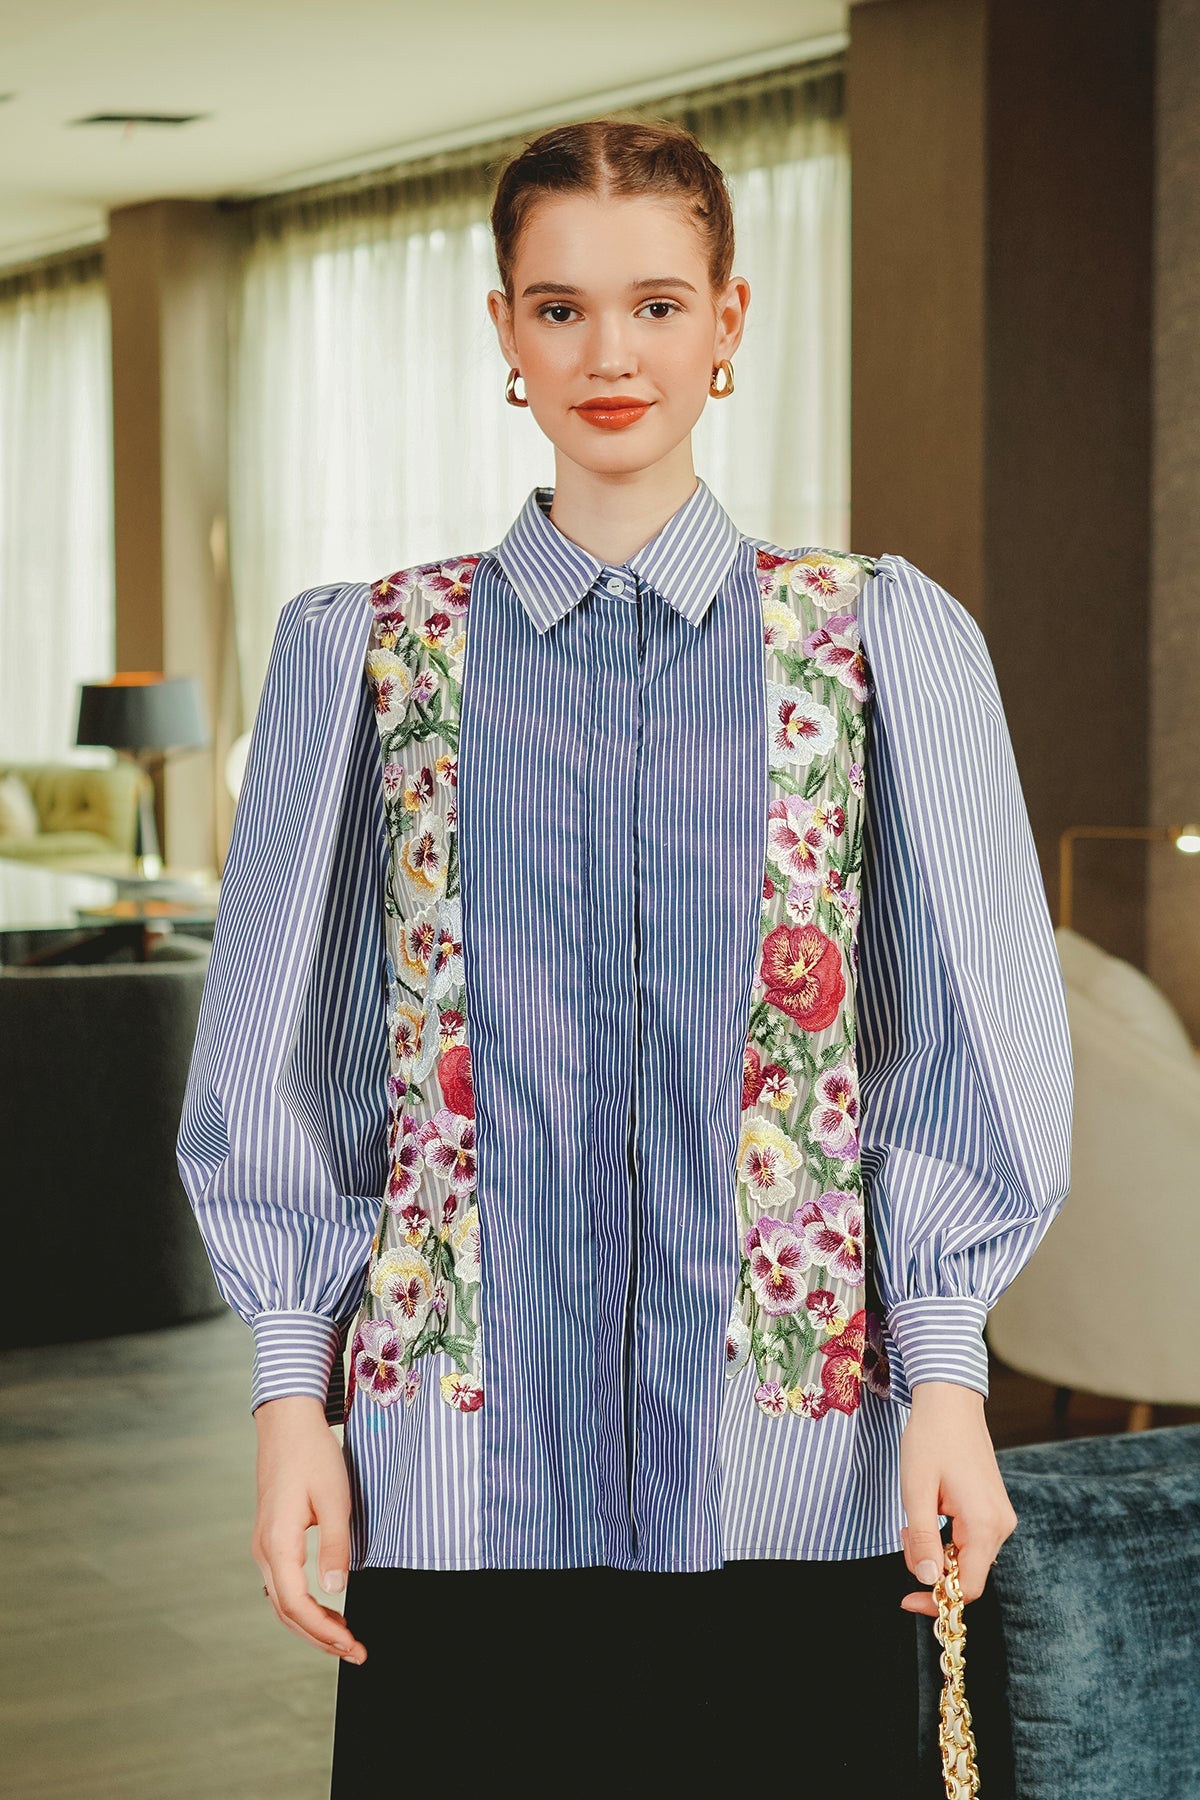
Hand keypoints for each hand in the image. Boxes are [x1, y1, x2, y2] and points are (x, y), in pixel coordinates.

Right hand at [251, 1395, 366, 1661]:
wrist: (288, 1423)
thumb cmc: (313, 1455)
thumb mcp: (334, 1498)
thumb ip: (336, 1545)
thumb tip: (335, 1590)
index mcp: (277, 1544)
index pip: (297, 1606)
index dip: (324, 1632)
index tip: (353, 1644)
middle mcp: (264, 1550)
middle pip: (286, 1612)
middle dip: (320, 1637)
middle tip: (355, 1651)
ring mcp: (264, 1545)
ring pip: (282, 1601)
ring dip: (311, 1624)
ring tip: (344, 1638)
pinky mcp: (271, 1537)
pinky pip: (282, 1584)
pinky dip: (303, 1605)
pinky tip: (325, 1608)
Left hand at [897, 1381, 1016, 1617]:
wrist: (950, 1401)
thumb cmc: (930, 1439)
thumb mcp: (917, 1490)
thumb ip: (923, 1539)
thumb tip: (926, 1581)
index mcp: (984, 1524)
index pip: (969, 1588)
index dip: (938, 1600)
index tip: (906, 1598)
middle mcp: (1001, 1525)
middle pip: (966, 1574)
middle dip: (930, 1565)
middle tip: (906, 1532)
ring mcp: (999, 1516)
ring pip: (966, 1556)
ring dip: (935, 1549)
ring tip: (914, 1516)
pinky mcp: (992, 1508)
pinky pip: (969, 1539)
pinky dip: (945, 1536)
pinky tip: (929, 1511)